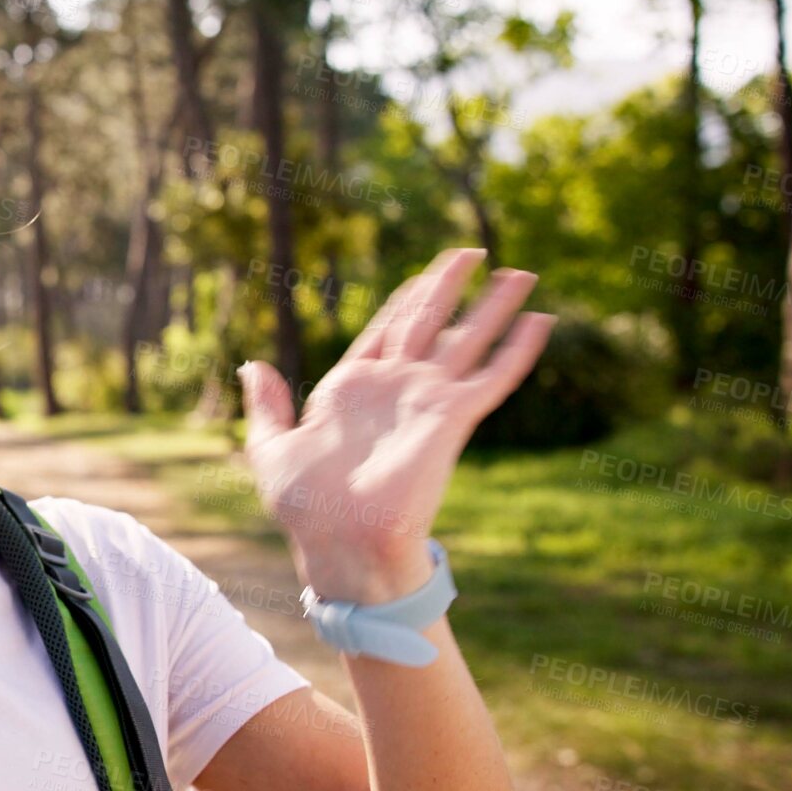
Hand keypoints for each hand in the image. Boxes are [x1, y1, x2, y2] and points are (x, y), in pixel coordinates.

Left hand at [237, 248, 554, 603]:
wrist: (338, 540)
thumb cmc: (303, 506)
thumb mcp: (270, 447)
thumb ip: (266, 404)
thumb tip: (250, 364)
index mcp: (351, 388)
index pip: (386, 328)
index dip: (406, 298)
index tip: (425, 273)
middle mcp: (393, 387)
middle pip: (429, 320)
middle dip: (450, 285)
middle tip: (473, 250)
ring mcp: (426, 399)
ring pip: (467, 339)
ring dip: (494, 306)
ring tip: (521, 273)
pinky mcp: (452, 417)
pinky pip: (493, 376)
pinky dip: (517, 349)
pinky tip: (541, 320)